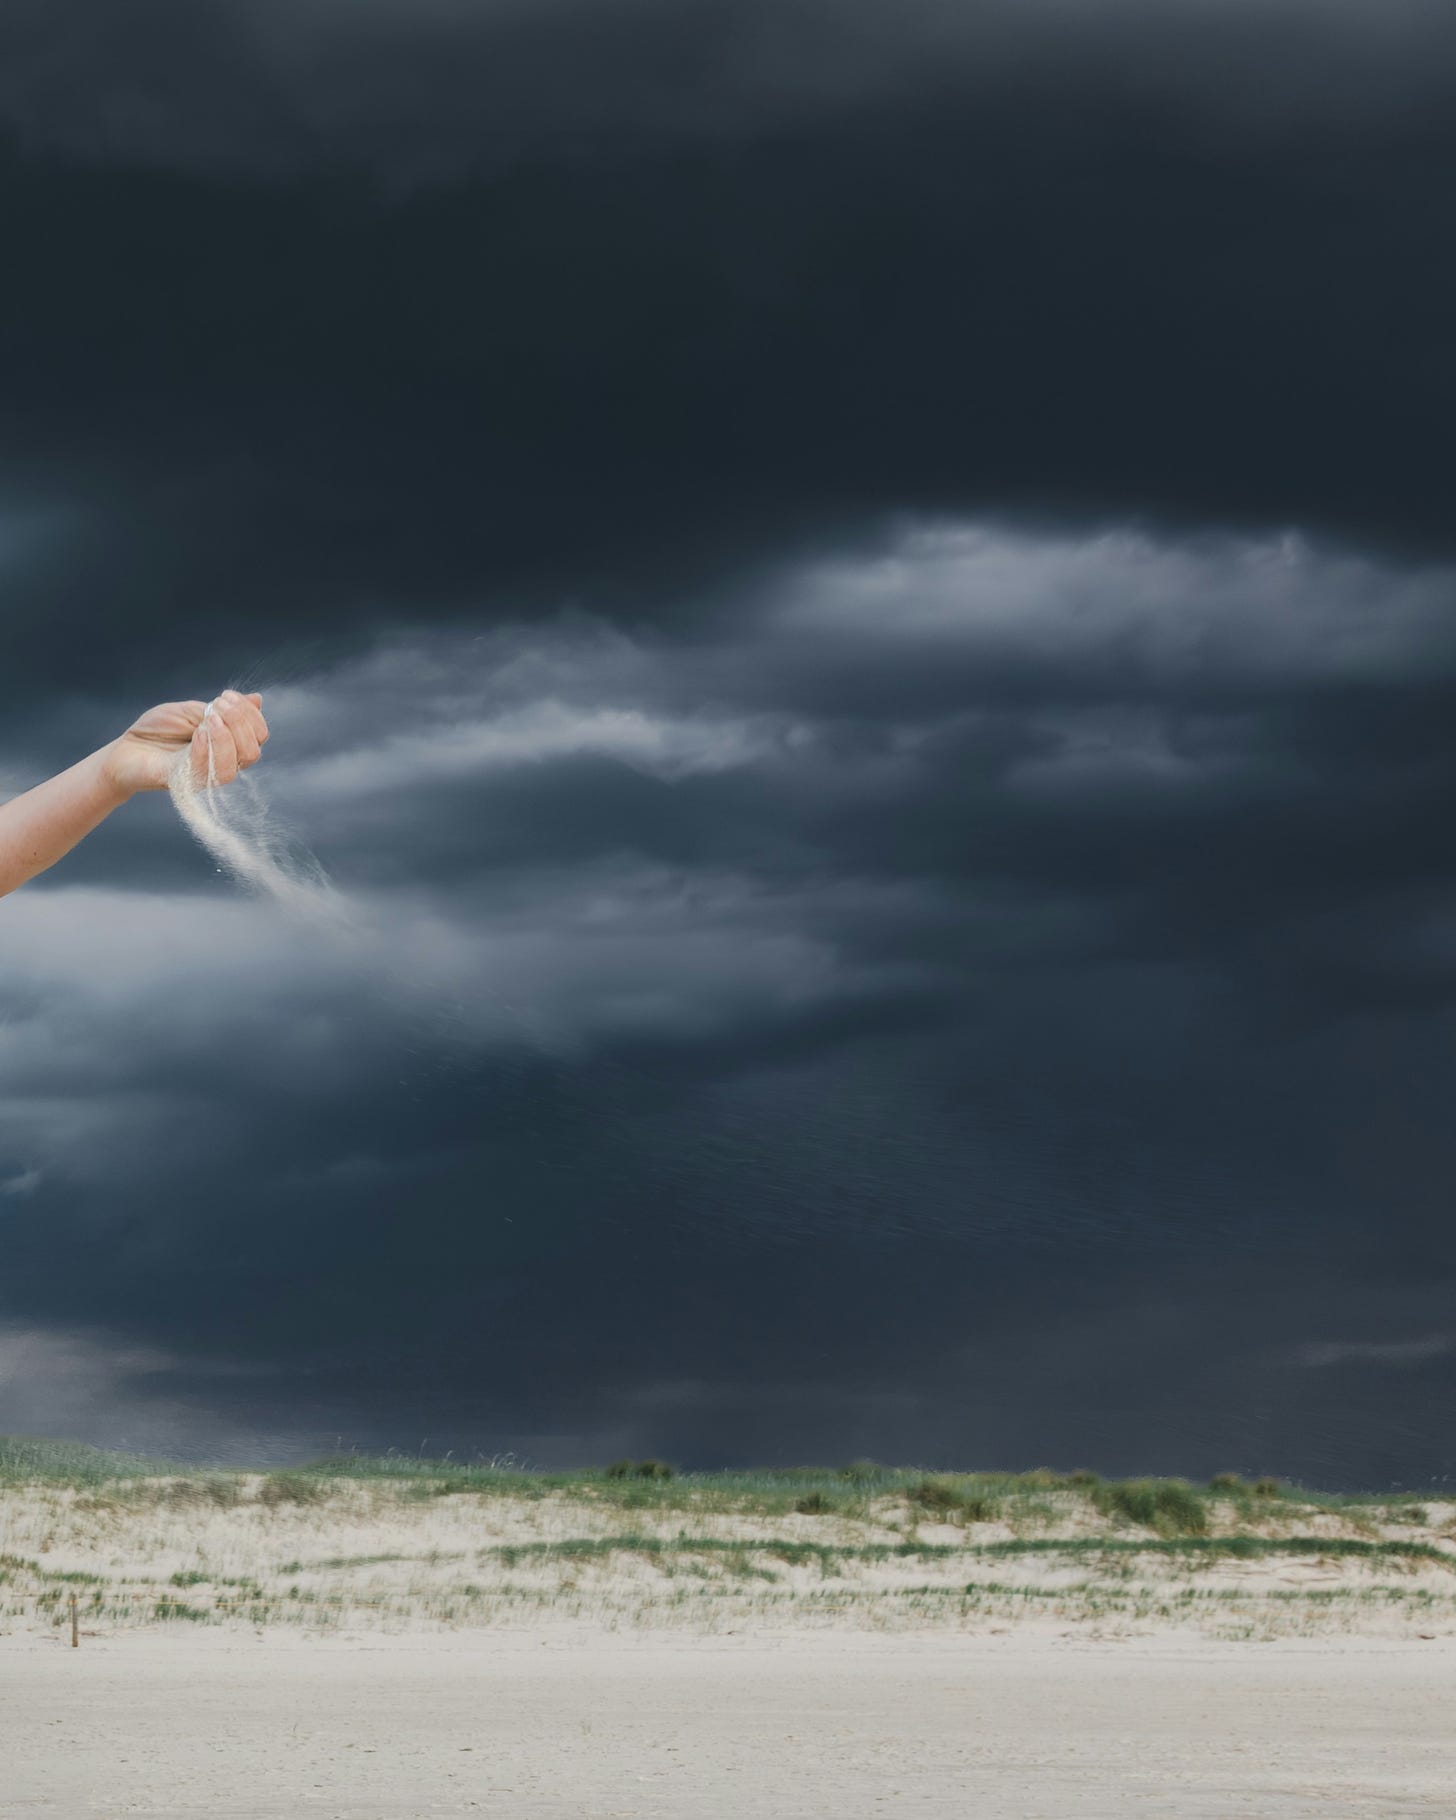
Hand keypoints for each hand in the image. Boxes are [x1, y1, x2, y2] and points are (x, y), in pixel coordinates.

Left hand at [103, 691, 269, 795]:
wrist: (125, 750)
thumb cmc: (157, 730)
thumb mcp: (192, 711)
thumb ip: (223, 709)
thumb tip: (257, 699)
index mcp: (229, 745)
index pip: (259, 735)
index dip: (250, 714)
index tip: (227, 695)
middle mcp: (224, 763)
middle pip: (253, 750)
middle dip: (240, 722)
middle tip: (216, 705)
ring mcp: (208, 775)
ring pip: (238, 762)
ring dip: (227, 735)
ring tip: (207, 718)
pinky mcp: (189, 783)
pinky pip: (210, 771)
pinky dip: (207, 748)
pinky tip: (197, 733)